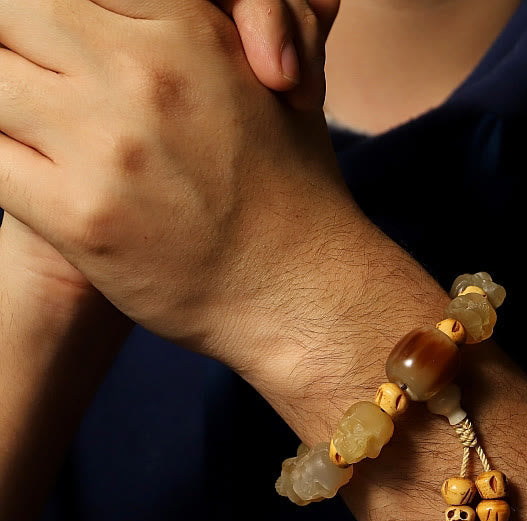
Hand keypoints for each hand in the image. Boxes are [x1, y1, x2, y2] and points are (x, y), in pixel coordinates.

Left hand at [0, 0, 356, 361]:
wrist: (302, 292)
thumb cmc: (292, 193)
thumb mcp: (271, 86)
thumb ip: (212, 26)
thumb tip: (136, 14)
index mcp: (189, 27)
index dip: (47, 12)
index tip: (47, 41)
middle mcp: (142, 75)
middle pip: (14, 10)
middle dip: (14, 43)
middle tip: (37, 84)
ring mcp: (107, 147)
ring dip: (6, 108)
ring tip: (36, 135)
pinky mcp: (80, 217)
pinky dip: (3, 164)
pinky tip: (34, 177)